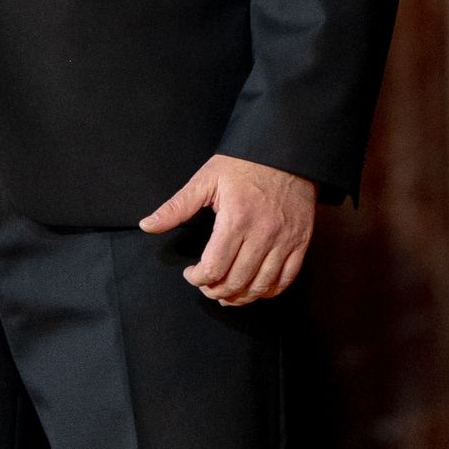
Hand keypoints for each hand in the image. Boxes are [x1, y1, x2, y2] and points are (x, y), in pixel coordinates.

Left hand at [139, 154, 317, 306]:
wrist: (284, 150)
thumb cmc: (244, 164)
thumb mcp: (206, 179)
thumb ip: (177, 206)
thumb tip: (147, 224)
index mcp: (236, 219)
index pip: (214, 268)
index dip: (197, 279)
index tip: (191, 274)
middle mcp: (262, 233)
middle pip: (236, 282)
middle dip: (215, 291)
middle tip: (206, 286)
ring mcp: (284, 240)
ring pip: (261, 286)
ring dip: (240, 297)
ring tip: (226, 293)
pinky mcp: (300, 242)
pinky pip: (286, 279)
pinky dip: (269, 291)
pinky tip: (255, 288)